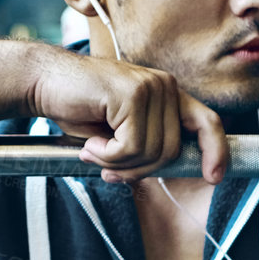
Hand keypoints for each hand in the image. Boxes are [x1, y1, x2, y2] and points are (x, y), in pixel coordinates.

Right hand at [28, 52, 228, 184]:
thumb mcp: (120, 131)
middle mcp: (165, 86)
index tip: (214, 177)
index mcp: (167, 93)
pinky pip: (130, 146)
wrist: (43, 82)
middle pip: (170, 151)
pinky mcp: (132, 94)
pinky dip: (107, 155)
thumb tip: (159, 173)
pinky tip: (89, 142)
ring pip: (151, 152)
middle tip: (107, 167)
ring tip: (94, 149)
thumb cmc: (79, 107)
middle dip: (137, 168)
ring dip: (117, 162)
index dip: (215, 150)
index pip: (207, 121)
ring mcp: (151, 87)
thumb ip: (145, 145)